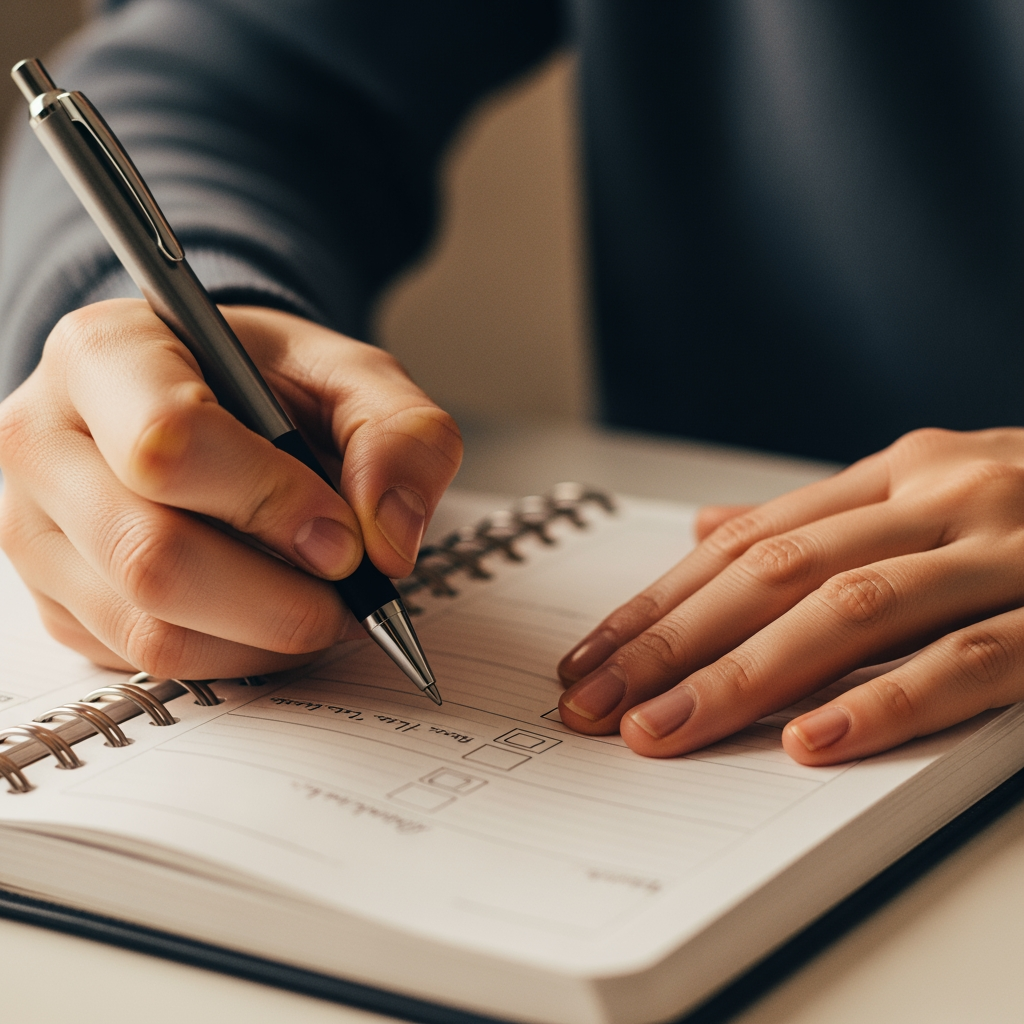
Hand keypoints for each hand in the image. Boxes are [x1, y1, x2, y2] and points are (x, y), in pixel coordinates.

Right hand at [0, 299, 460, 677]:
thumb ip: (400, 435)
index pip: (169, 444)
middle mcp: (45, 441)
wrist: (205, 399)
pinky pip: (147, 661)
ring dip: (264, 637)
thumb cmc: (267, 382)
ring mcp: (35, 531)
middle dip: (279, 598)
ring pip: (149, 628)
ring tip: (321, 605)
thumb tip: (388, 540)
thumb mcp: (353, 376)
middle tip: (349, 595)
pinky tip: (271, 615)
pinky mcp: (57, 599)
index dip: (270, 503)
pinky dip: (234, 655)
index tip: (344, 537)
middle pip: (150, 556)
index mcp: (106, 353)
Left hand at [556, 428, 1023, 764]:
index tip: (594, 658)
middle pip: (773, 573)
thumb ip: (826, 519)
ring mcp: (1007, 548)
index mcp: (897, 474)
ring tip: (667, 731)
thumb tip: (712, 533)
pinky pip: (970, 660)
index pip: (745, 542)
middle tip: (599, 704)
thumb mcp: (931, 491)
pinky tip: (815, 742)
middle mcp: (938, 498)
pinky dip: (888, 701)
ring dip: (745, 676)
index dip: (660, 603)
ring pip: (849, 610)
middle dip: (673, 644)